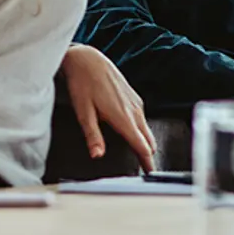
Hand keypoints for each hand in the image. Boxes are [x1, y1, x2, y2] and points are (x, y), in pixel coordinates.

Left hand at [60, 44, 155, 171]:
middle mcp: (133, 110)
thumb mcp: (83, 112)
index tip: (150, 174)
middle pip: (149, 140)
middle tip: (145, 170)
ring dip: (146, 143)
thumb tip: (98, 155)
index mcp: (122, 117)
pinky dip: (142, 131)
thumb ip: (93, 136)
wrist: (88, 60)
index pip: (141, 145)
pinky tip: (135, 134)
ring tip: (141, 156)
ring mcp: (136, 103)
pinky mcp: (134, 97)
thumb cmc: (83, 84)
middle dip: (148, 155)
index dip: (147, 162)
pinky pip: (143, 119)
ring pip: (147, 130)